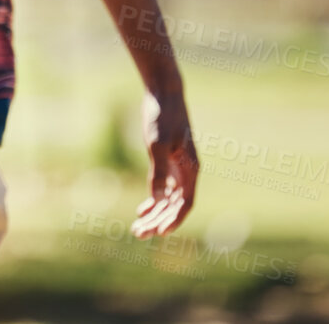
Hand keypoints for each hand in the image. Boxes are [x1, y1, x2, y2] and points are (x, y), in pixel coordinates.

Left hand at [132, 90, 196, 236]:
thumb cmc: (162, 117)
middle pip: (175, 206)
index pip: (185, 204)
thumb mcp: (157, 144)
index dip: (174, 220)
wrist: (163, 94)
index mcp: (190, 169)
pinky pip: (164, 188)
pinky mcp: (169, 160)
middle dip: (159, 221)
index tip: (160, 232)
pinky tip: (142, 209)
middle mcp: (187, 172)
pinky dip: (155, 200)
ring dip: (155, 214)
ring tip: (138, 227)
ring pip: (169, 200)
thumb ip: (158, 171)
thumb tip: (157, 200)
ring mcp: (178, 167)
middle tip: (139, 233)